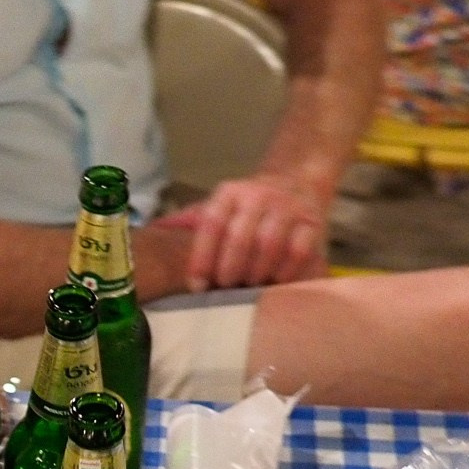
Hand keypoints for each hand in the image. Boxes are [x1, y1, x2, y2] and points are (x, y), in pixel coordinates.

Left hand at [162, 175, 328, 290]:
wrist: (298, 180)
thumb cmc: (251, 205)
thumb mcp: (222, 205)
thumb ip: (192, 220)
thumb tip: (155, 229)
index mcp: (229, 193)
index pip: (211, 224)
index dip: (201, 258)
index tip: (197, 285)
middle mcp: (257, 195)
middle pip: (239, 238)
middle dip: (228, 269)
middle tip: (225, 287)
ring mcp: (287, 208)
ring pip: (268, 246)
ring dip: (255, 272)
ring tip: (248, 287)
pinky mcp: (312, 223)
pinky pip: (297, 253)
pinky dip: (284, 272)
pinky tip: (275, 282)